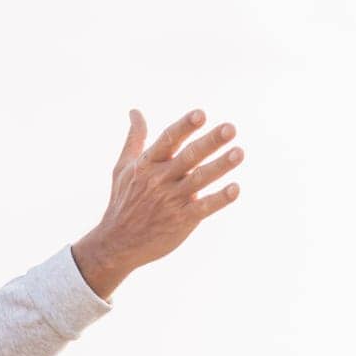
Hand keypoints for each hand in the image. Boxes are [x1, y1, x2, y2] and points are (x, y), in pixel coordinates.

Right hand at [71, 109, 243, 299]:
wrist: (117, 243)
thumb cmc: (123, 201)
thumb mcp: (123, 168)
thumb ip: (135, 139)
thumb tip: (135, 111)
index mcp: (146, 165)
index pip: (167, 141)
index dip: (184, 127)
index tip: (201, 114)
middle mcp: (159, 180)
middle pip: (188, 157)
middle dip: (210, 142)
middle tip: (231, 128)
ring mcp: (171, 200)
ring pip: (199, 179)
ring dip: (220, 166)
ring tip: (239, 152)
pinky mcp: (181, 220)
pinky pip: (203, 207)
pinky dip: (219, 199)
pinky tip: (235, 189)